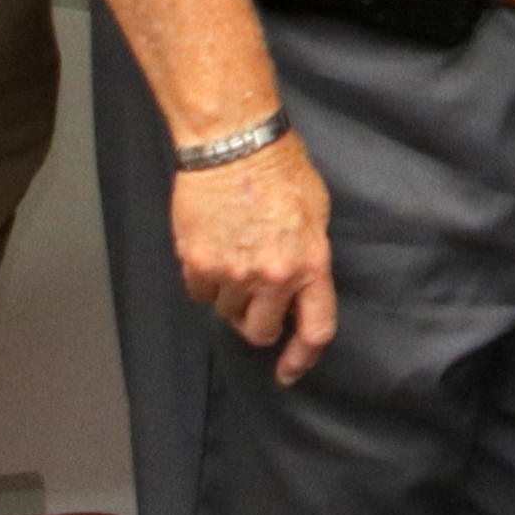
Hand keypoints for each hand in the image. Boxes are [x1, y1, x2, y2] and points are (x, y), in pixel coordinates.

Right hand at [175, 133, 337, 386]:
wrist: (235, 142)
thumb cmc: (281, 168)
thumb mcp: (316, 214)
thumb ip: (310, 258)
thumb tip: (299, 288)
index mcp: (311, 265)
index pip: (315, 330)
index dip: (301, 359)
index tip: (288, 372)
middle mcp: (273, 277)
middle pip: (260, 331)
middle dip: (258, 322)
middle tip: (254, 298)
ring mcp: (232, 273)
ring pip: (226, 312)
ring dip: (230, 296)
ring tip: (234, 255)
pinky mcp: (197, 262)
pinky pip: (199, 292)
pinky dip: (204, 279)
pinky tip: (212, 247)